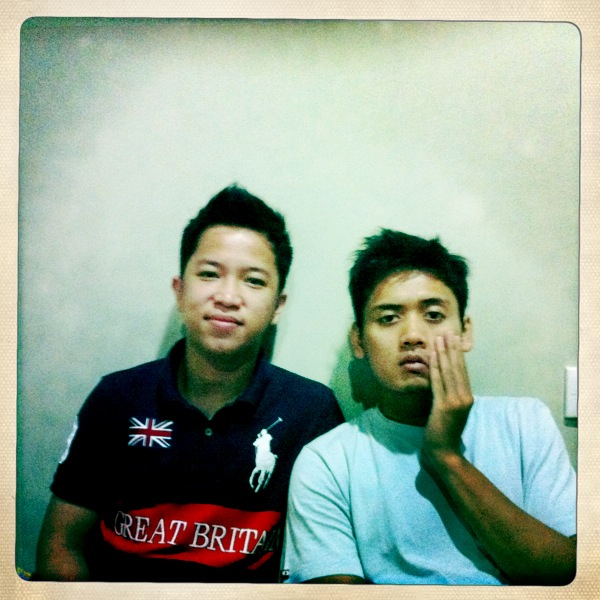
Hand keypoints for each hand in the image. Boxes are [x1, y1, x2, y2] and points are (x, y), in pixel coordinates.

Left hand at [422, 331, 473, 464]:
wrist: (443, 452)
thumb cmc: (443, 432)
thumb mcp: (447, 409)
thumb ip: (447, 394)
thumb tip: (440, 376)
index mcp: (467, 397)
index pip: (462, 371)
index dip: (457, 354)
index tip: (453, 339)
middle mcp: (465, 397)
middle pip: (457, 368)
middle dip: (451, 348)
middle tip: (447, 331)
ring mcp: (456, 402)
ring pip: (448, 372)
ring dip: (443, 353)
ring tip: (439, 338)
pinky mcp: (444, 406)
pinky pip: (438, 382)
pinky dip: (434, 367)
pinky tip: (431, 356)